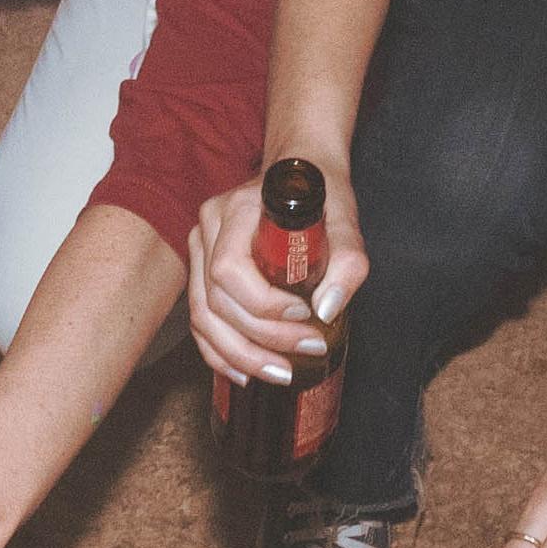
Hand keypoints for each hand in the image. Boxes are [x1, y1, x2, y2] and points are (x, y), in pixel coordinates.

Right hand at [187, 169, 363, 387]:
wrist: (298, 174)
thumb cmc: (321, 195)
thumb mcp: (346, 222)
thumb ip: (347, 263)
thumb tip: (327, 310)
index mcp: (237, 211)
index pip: (229, 270)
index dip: (263, 304)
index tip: (306, 312)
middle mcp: (209, 228)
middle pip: (215, 300)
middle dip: (261, 337)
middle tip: (307, 349)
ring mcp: (199, 248)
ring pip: (202, 316)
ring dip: (240, 353)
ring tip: (280, 373)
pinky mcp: (200, 269)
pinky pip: (200, 319)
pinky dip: (219, 352)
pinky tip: (245, 371)